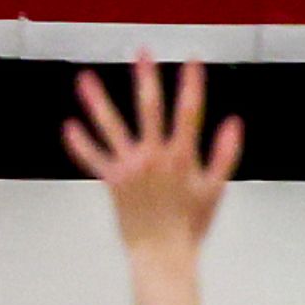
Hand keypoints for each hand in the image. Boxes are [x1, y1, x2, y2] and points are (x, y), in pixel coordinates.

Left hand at [65, 54, 240, 252]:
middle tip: (142, 51)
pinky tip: (70, 126)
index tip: (193, 59)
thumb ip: (225, 155)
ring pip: (111, 126)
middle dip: (146, 77)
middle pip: (150, 107)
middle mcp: (154, 156)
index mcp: (183, 156)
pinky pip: (92, 158)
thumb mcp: (215, 190)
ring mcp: (130, 166)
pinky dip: (80, 143)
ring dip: (97, 100)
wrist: (163, 253)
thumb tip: (234, 123)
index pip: (190, 111)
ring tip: (85, 78)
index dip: (192, 83)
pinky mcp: (112, 180)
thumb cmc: (191, 224)